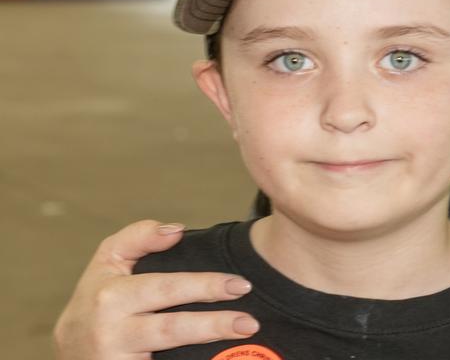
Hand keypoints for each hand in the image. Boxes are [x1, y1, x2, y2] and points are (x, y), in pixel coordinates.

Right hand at [54, 220, 258, 358]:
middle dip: (213, 323)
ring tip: (245, 331)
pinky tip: (222, 359)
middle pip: (170, 328)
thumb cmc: (97, 298)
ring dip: (209, 342)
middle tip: (250, 319)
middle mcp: (110, 331)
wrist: (70, 351)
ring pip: (168, 352)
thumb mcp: (107, 261)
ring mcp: (116, 359)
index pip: (164, 288)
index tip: (240, 285)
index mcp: (110, 296)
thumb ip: (139, 237)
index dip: (203, 286)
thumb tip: (177, 230)